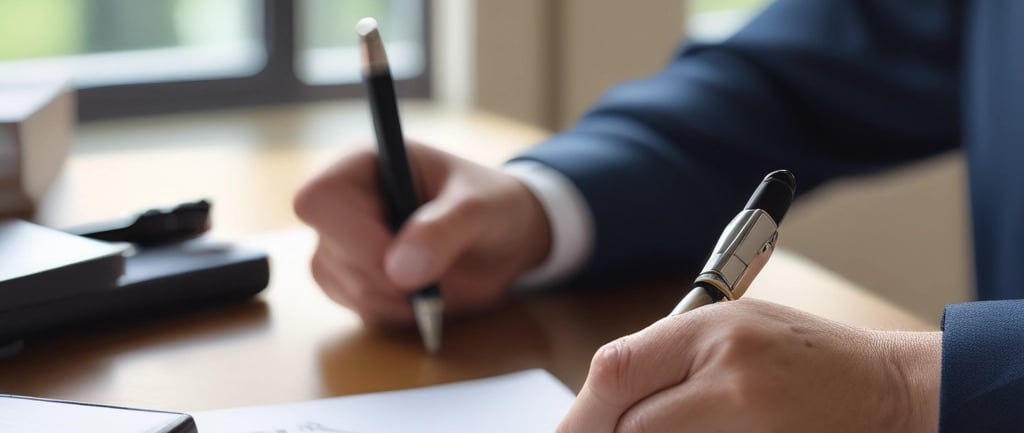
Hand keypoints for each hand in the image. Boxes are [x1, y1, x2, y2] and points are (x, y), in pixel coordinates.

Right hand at [293, 142, 550, 325]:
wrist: (504, 240)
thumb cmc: (492, 205)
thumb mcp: (480, 208)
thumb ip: (444, 230)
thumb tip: (399, 269)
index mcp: (363, 164)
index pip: (318, 199)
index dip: (353, 235)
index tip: (402, 256)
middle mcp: (343, 202)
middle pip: (330, 254)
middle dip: (388, 277)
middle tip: (437, 273)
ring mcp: (341, 245)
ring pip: (343, 287)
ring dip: (397, 298)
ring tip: (439, 278)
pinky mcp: (353, 281)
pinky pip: (360, 310)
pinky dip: (399, 312)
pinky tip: (426, 293)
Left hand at [557, 299, 940, 432]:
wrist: (886, 388)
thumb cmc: (805, 354)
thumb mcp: (732, 326)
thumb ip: (665, 356)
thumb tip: (600, 401)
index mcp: (714, 330)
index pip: (615, 372)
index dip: (582, 412)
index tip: (571, 429)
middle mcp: (729, 377)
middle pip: (630, 423)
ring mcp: (750, 423)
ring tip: (669, 427)